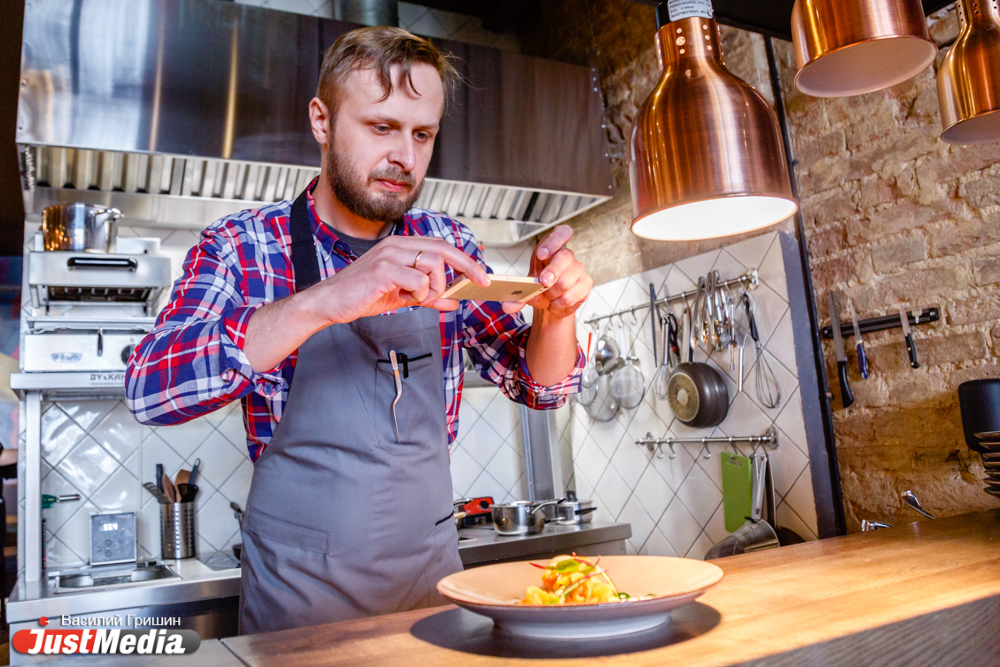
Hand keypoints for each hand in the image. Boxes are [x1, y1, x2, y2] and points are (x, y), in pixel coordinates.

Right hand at [304, 236, 489, 324]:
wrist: (330, 303)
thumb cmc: (362, 295)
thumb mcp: (402, 296)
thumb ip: (428, 297)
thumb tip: (453, 301)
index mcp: (401, 246)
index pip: (441, 245)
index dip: (464, 259)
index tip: (480, 274)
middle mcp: (397, 245)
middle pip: (443, 248)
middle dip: (466, 266)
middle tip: (479, 282)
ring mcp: (390, 255)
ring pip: (433, 264)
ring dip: (434, 287)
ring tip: (418, 298)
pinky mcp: (384, 270)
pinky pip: (418, 280)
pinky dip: (420, 294)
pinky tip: (406, 299)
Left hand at [502, 225, 591, 318]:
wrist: (552, 304)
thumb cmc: (540, 289)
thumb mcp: (526, 288)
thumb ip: (519, 295)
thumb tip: (511, 304)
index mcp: (551, 249)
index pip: (562, 232)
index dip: (554, 241)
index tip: (542, 254)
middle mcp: (567, 256)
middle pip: (564, 257)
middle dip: (552, 272)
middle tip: (543, 282)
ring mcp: (579, 269)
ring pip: (565, 281)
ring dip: (552, 294)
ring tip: (548, 297)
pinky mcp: (586, 283)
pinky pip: (571, 296)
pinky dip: (559, 303)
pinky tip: (557, 303)